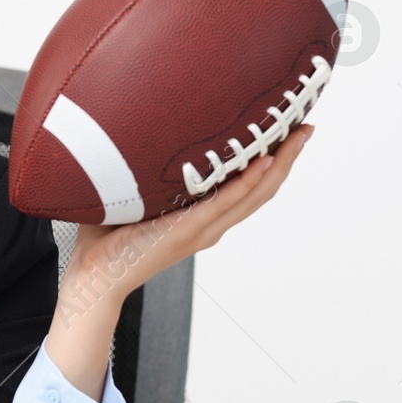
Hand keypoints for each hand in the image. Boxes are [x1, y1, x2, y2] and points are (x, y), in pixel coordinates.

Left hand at [65, 123, 316, 312]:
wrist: (94, 274)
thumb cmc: (107, 238)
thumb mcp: (135, 196)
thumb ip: (146, 171)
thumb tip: (138, 132)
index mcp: (203, 218)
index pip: (248, 188)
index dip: (272, 162)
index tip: (287, 132)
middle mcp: (211, 225)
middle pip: (263, 189)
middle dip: (288, 158)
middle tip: (306, 128)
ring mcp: (202, 230)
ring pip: (253, 195)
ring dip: (278, 164)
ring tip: (297, 137)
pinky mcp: (186, 231)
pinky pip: (223, 203)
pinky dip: (245, 182)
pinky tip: (262, 161)